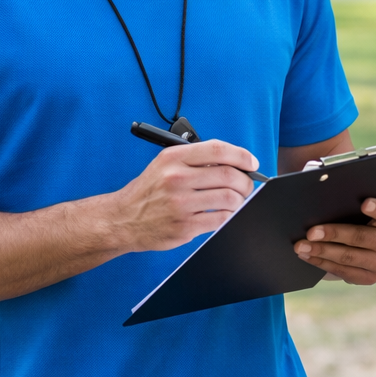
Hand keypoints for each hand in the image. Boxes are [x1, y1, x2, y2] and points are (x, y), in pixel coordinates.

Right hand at [109, 139, 259, 251]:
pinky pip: (221, 219)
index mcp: (174, 158)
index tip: (252, 163)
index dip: (242, 156)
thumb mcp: (165, 165)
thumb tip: (234, 161)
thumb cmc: (149, 191)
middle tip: (247, 185)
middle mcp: (177, 178)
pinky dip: (231, 216)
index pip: (218, 150)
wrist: (123, 219)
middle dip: (246, 181)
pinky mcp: (185, 226)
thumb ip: (196, 159)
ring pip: (229, 198)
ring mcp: (181, 204)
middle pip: (228, 175)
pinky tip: (227, 214)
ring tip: (238, 201)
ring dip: (241, 200)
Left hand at [293, 198, 375, 284]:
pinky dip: (322, 263)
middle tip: (311, 232)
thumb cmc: (356, 217)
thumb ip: (349, 199)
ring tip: (301, 246)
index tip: (364, 204)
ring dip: (321, 251)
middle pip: (361, 237)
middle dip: (333, 234)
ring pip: (348, 257)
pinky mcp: (371, 278)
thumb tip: (320, 187)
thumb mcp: (358, 207)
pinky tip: (307, 256)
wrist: (363, 245)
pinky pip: (343, 271)